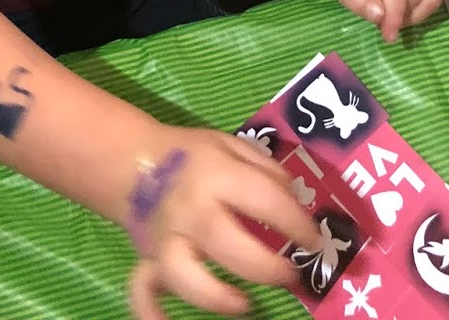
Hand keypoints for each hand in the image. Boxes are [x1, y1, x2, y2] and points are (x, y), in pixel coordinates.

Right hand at [127, 127, 318, 319]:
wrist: (133, 162)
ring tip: (246, 305)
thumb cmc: (192, 156)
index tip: (316, 241)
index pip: (262, 199)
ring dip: (215, 296)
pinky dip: (153, 314)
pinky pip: (141, 291)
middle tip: (292, 275)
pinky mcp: (147, 260)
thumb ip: (266, 170)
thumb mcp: (231, 146)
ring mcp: (164, 238)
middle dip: (265, 266)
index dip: (296, 223)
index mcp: (215, 175)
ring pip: (182, 274)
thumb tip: (297, 201)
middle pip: (225, 242)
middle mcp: (189, 209)